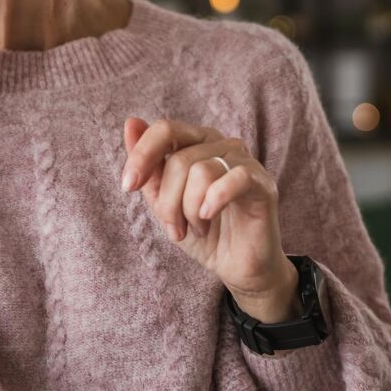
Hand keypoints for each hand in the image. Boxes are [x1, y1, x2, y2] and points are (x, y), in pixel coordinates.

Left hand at [121, 117, 292, 302]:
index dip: (142, 155)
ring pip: (201, 171)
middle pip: (179, 158)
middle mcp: (221, 143)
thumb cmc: (201, 231)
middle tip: (174, 229)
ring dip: (190, 211)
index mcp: (196, 142)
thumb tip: (131, 122)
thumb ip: (147, 165)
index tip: (128, 186)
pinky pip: (233, 179)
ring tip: (197, 229)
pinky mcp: (262, 182)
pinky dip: (214, 201)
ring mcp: (244, 160)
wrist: (237, 267)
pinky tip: (209, 217)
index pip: (165, 130)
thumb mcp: (163, 201)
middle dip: (168, 201)